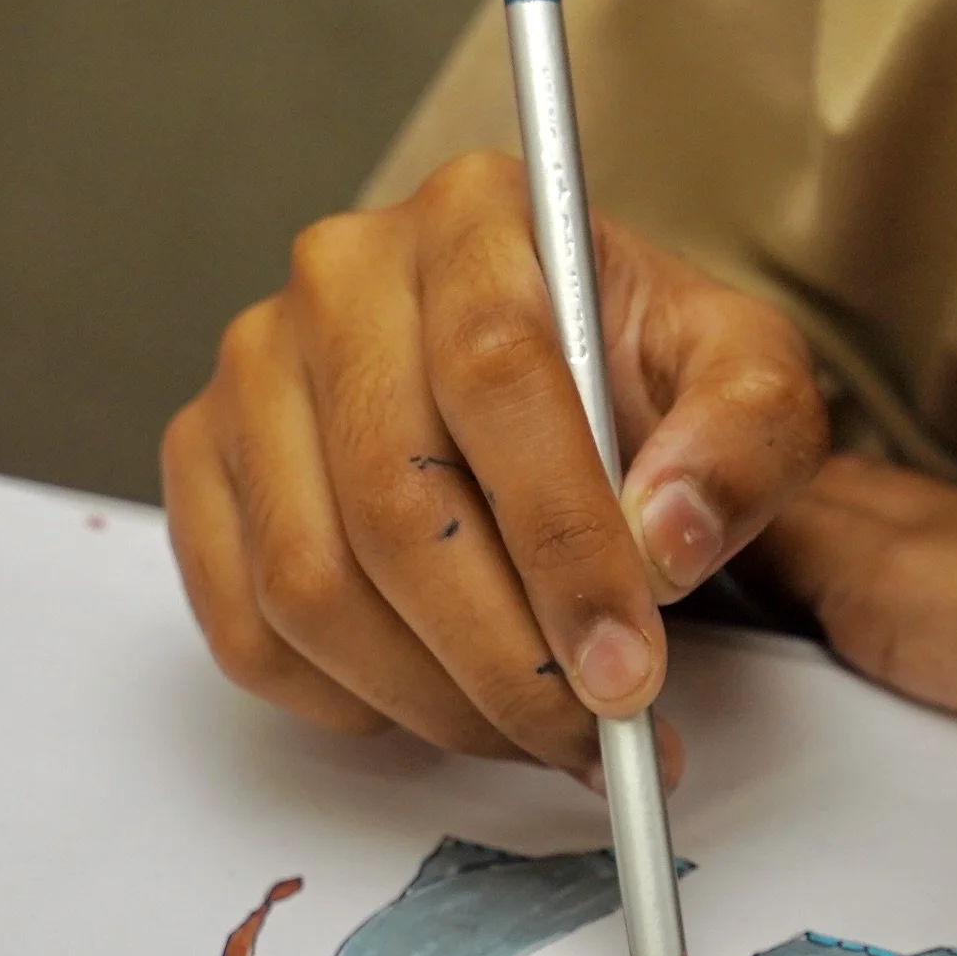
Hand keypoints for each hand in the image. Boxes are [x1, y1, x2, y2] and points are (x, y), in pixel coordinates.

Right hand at [162, 151, 827, 778]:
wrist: (573, 381)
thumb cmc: (649, 377)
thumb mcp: (751, 379)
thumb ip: (743, 441)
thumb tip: (669, 540)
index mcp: (475, 220)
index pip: (496, 378)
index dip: (563, 547)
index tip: (627, 672)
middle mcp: (340, 279)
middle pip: (394, 505)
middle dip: (508, 659)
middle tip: (596, 735)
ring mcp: (254, 374)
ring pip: (311, 584)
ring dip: (436, 698)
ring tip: (538, 729)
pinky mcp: (205, 464)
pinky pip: (247, 627)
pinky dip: (349, 701)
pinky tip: (441, 699)